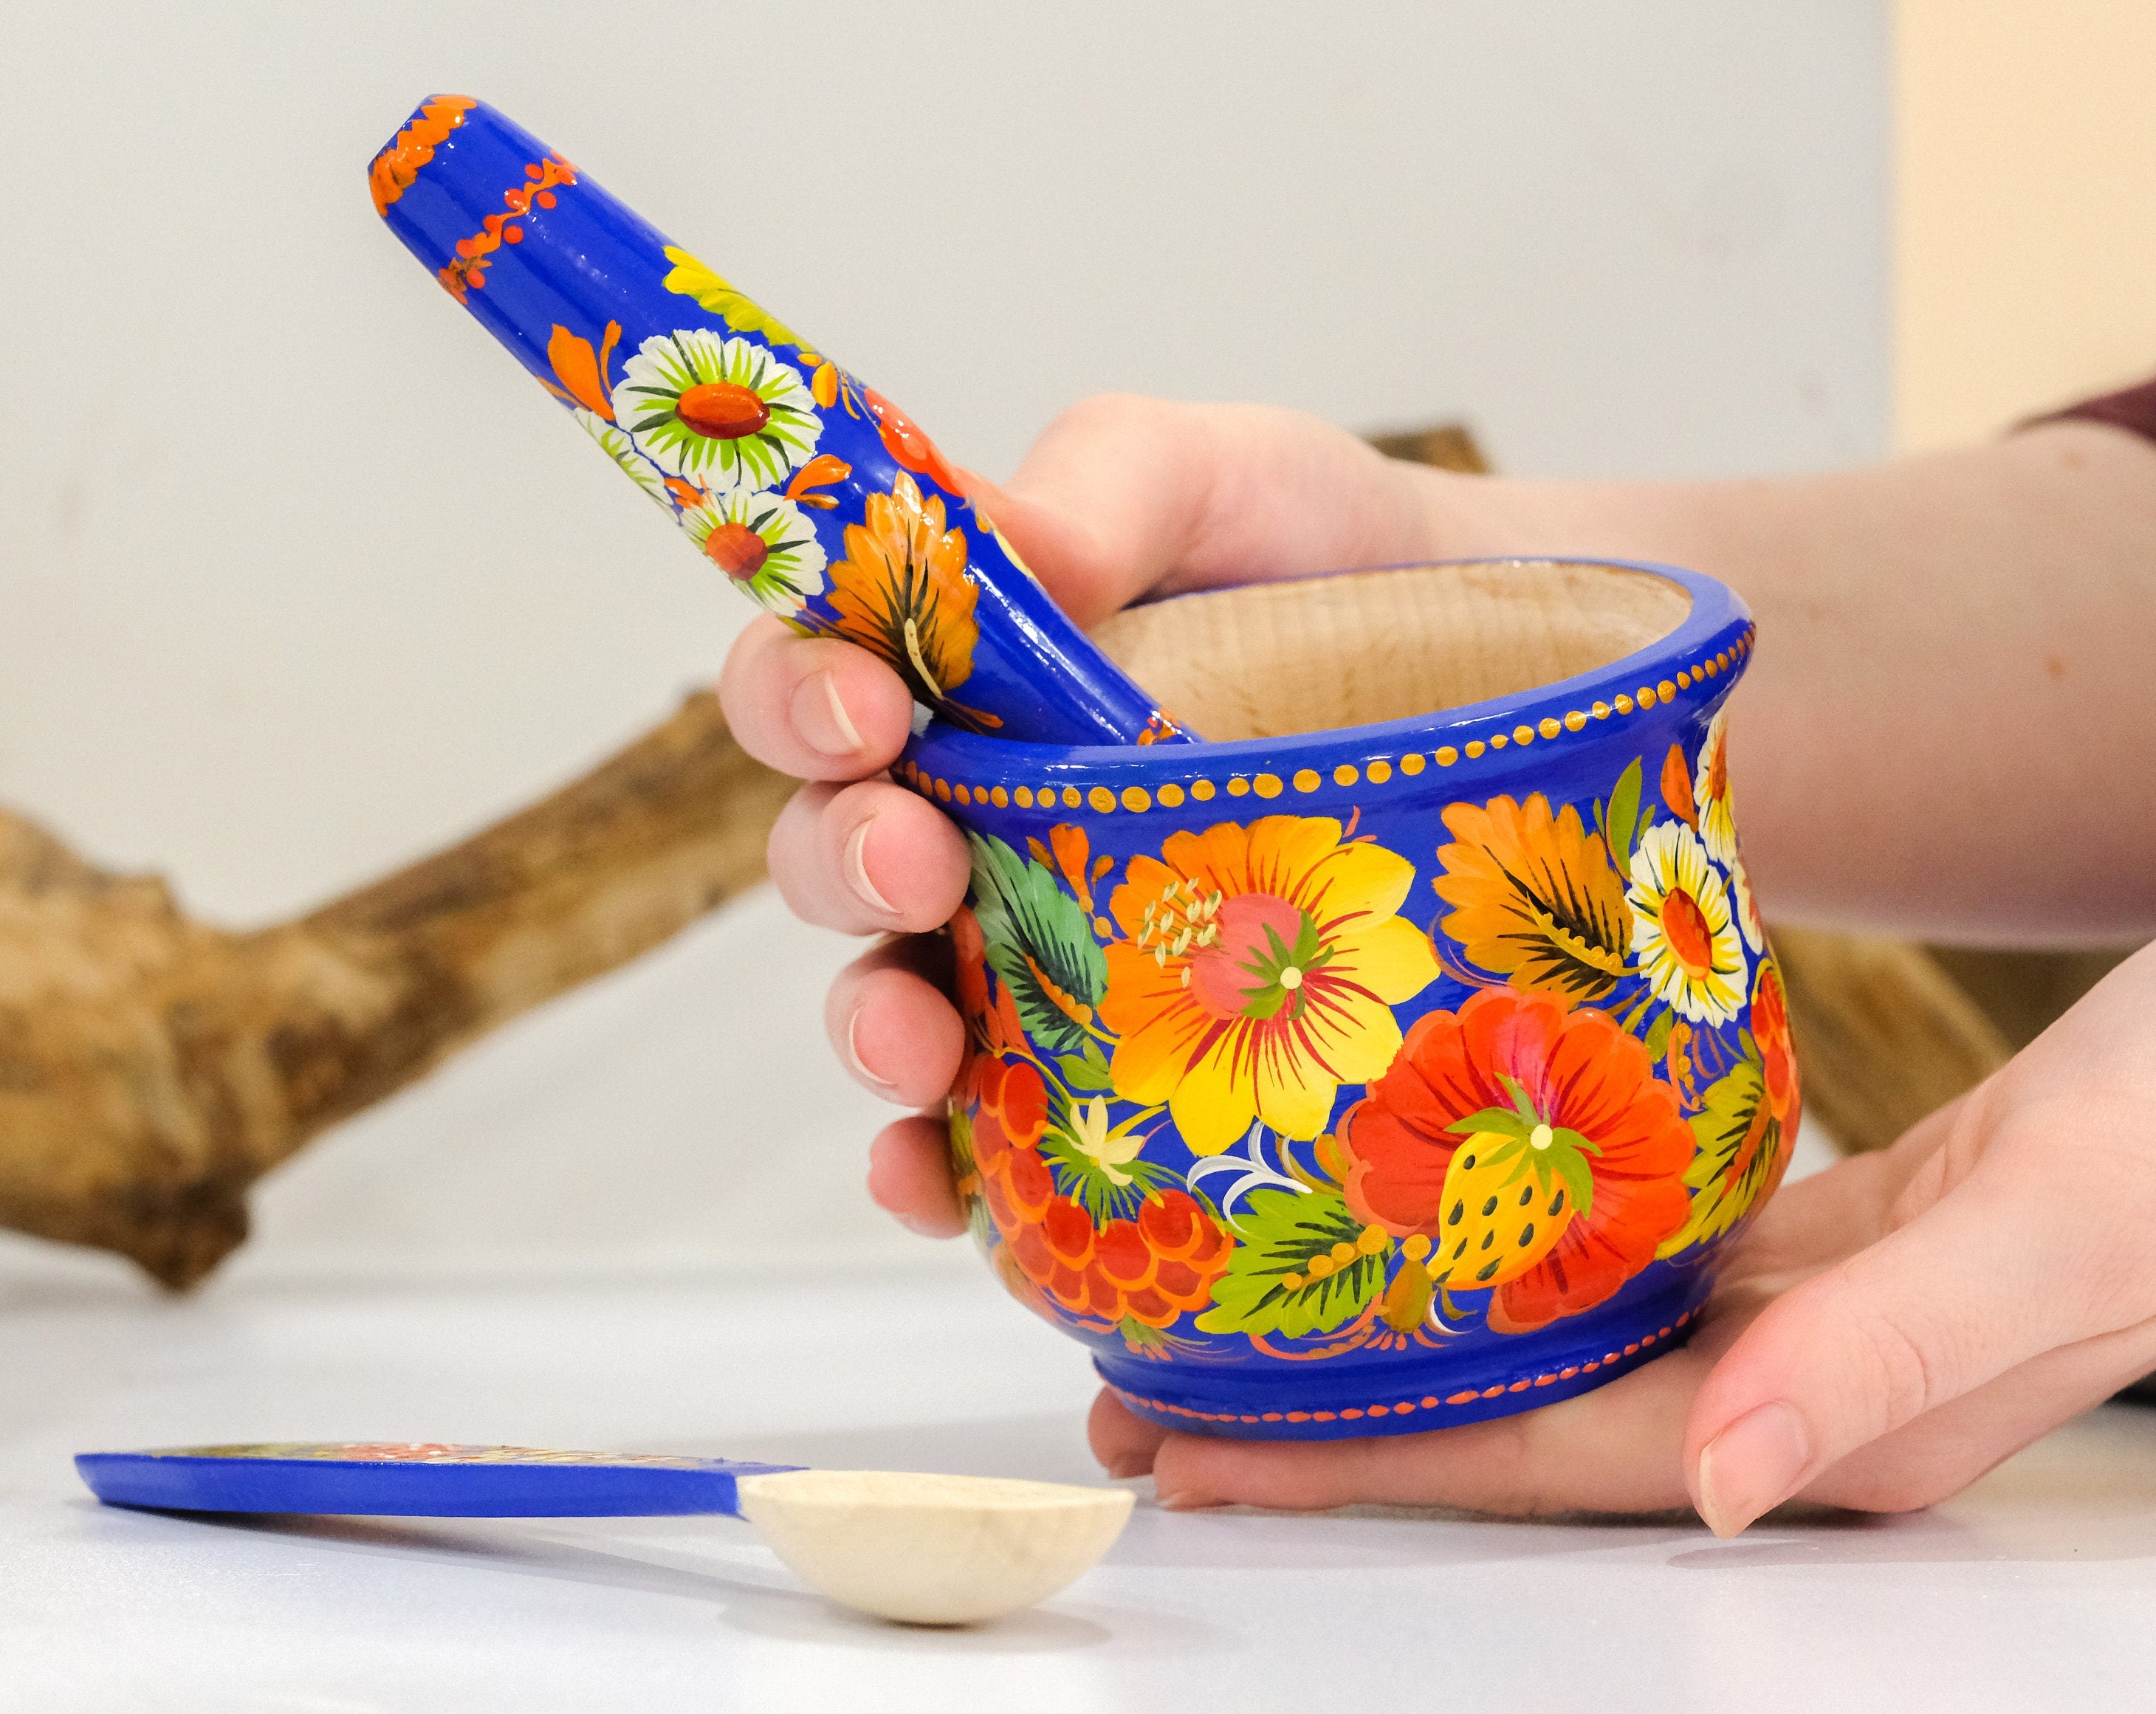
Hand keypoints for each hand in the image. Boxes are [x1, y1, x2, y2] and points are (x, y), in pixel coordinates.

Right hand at [717, 396, 1459, 1234]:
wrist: (1485, 668)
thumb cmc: (1322, 561)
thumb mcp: (1220, 477)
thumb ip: (1105, 485)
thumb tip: (1012, 554)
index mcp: (952, 668)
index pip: (811, 685)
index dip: (800, 701)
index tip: (870, 714)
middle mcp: (965, 810)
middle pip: (830, 851)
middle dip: (846, 863)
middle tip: (919, 863)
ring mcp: (1027, 936)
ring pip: (890, 994)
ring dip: (879, 1026)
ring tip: (924, 1049)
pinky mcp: (1100, 1044)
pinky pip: (983, 1128)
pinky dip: (942, 1163)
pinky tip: (949, 1180)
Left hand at [1093, 942, 2155, 1532]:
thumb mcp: (2061, 1229)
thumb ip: (1890, 1352)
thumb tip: (1723, 1484)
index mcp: (1825, 1422)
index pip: (1535, 1458)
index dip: (1357, 1465)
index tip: (1192, 1451)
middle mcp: (1790, 1390)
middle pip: (1507, 1422)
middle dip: (1324, 1424)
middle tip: (1146, 1388)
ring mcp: (1793, 1316)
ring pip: (1545, 1343)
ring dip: (1392, 1340)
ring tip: (1234, 1314)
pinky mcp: (1806, 1235)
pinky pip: (1612, 1267)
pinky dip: (1500, 1254)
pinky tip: (1424, 1221)